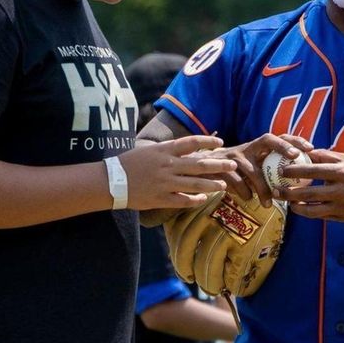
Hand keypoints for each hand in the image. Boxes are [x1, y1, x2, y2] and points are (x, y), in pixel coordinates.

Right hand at [119, 136, 236, 209]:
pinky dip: (195, 200)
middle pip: (199, 164)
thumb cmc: (129, 163)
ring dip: (212, 185)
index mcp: (164, 151)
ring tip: (223, 185)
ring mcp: (164, 183)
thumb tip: (186, 148)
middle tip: (233, 165)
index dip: (208, 141)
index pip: (191, 142)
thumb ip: (167, 151)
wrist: (110, 181)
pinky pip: (183, 200)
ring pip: (195, 184)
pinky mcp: (160, 198)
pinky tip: (204, 199)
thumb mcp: (148, 150)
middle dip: (219, 165)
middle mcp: (167, 165)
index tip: (220, 143)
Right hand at [203, 134, 313, 205]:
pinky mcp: (223, 168)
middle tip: (295, 157)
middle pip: (268, 140)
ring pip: (254, 170)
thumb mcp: (252, 168)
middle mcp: (248, 147)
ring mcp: (235, 156)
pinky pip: (238, 183)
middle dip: (283, 146)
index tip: (310, 148)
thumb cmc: (236, 173)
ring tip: (268, 204)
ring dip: (263, 188)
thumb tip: (296, 184)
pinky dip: (245, 193)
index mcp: (257, 147)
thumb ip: (268, 171)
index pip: (278, 137)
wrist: (203, 169)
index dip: (294, 140)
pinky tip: (249, 199)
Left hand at [280, 149, 343, 224]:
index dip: (294, 170)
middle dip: (288, 192)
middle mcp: (340, 189)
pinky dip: (310, 213)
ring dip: (297, 207)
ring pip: (313, 209)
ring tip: (288, 203)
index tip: (281, 170)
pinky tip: (302, 210)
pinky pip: (323, 216)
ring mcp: (342, 205)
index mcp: (341, 172)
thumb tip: (309, 152)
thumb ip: (329, 156)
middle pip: (308, 192)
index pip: (312, 170)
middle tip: (276, 191)